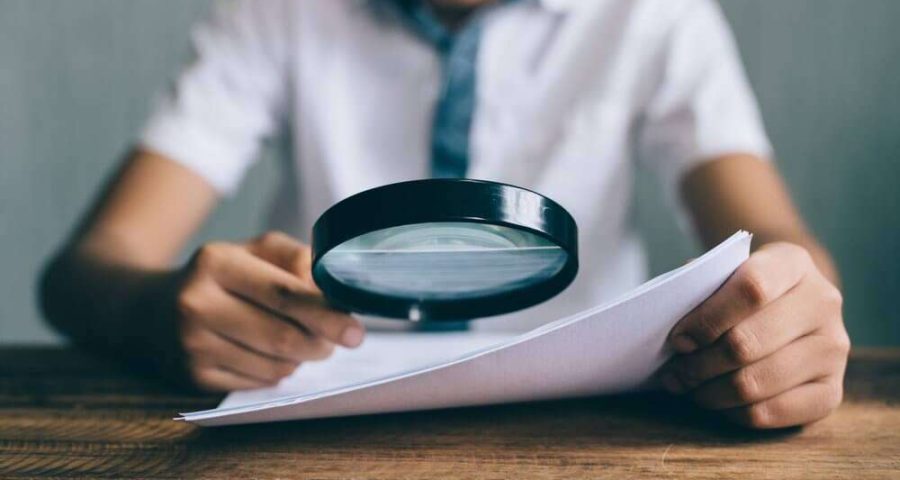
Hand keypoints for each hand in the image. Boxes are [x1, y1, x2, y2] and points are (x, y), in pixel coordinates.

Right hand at [172, 231, 363, 390]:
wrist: (150, 309)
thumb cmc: (220, 276)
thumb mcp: (254, 250)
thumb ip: (298, 260)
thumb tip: (333, 294)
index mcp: (215, 261)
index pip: (284, 294)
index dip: (326, 315)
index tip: (355, 330)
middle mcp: (197, 303)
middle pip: (282, 337)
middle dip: (320, 343)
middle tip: (334, 341)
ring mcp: (192, 344)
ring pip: (275, 365)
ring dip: (300, 359)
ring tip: (298, 342)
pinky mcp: (193, 376)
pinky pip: (259, 382)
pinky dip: (277, 372)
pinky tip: (267, 355)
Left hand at [660, 242, 848, 428]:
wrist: (791, 305)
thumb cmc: (740, 291)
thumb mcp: (723, 273)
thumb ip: (699, 288)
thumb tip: (674, 322)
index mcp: (793, 263)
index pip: (751, 289)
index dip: (707, 319)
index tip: (678, 338)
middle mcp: (823, 302)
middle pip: (747, 343)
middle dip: (698, 364)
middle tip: (675, 371)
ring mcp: (833, 349)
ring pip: (754, 383)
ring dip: (709, 391)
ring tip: (688, 386)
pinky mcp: (833, 391)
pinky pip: (770, 412)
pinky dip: (732, 412)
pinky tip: (716, 400)